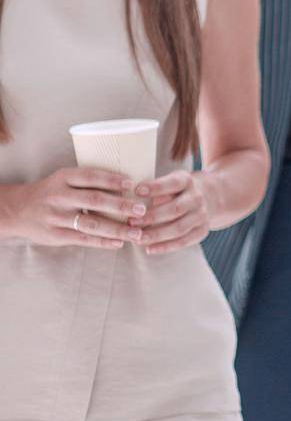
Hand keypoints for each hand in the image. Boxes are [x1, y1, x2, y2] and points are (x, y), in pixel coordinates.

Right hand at [0, 167, 145, 248]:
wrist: (18, 210)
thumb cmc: (51, 192)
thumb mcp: (64, 179)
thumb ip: (88, 181)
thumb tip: (128, 184)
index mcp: (63, 178)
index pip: (91, 176)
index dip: (112, 180)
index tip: (132, 184)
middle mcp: (60, 196)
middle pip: (95, 200)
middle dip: (121, 206)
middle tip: (142, 210)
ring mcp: (57, 217)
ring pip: (92, 224)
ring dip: (117, 229)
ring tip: (137, 233)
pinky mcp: (56, 235)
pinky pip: (83, 239)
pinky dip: (103, 242)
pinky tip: (119, 243)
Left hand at [127, 170, 212, 254]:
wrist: (209, 197)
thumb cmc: (178, 189)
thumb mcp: (170, 180)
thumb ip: (155, 188)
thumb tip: (130, 201)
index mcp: (187, 181)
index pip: (172, 184)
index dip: (155, 187)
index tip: (136, 190)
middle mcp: (197, 198)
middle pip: (174, 209)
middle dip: (151, 217)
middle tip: (130, 222)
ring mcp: (202, 215)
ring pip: (178, 228)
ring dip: (156, 235)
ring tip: (137, 238)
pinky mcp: (202, 230)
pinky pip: (184, 241)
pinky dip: (166, 247)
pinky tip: (149, 249)